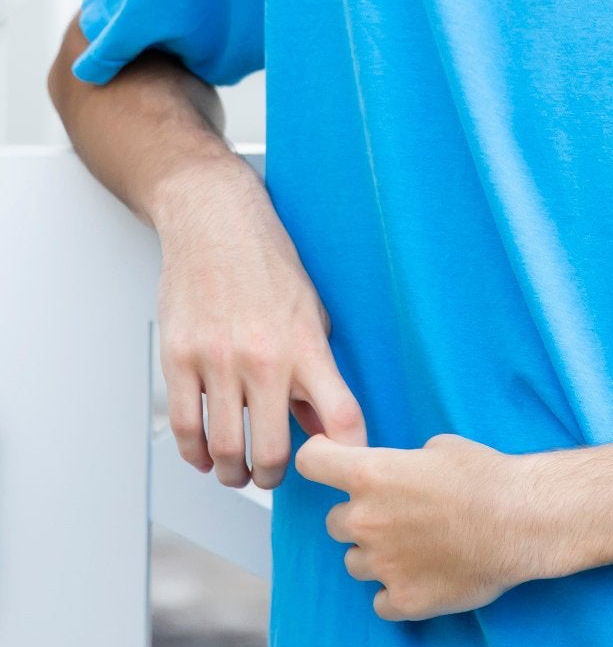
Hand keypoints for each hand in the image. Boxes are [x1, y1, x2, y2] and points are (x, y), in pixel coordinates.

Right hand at [155, 165, 367, 488]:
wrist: (215, 222)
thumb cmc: (267, 263)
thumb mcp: (312, 311)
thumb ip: (317, 370)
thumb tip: (320, 425)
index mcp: (306, 345)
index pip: (341, 416)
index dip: (348, 454)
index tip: (344, 467)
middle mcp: (264, 358)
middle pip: (274, 451)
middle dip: (275, 475)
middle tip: (274, 473)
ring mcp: (218, 360)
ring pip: (226, 449)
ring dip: (234, 471)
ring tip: (239, 469)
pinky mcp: (179, 359)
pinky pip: (185, 427)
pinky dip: (196, 452)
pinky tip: (206, 451)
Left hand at [295, 431, 542, 620]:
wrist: (519, 520)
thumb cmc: (484, 475)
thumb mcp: (440, 447)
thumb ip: (404, 463)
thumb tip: (401, 474)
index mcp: (371, 474)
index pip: (312, 462)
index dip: (318, 457)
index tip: (328, 460)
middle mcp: (366, 519)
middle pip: (334, 522)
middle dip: (359, 516)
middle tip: (394, 513)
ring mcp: (382, 564)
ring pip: (354, 562)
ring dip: (375, 554)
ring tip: (413, 546)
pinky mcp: (403, 600)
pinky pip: (381, 599)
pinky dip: (395, 590)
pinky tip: (422, 574)